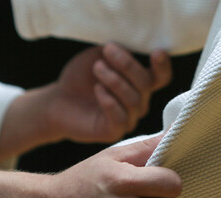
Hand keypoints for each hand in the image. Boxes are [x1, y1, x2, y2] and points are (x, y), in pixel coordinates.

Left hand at [0, 44, 171, 161]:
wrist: (58, 100)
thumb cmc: (81, 77)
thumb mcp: (98, 56)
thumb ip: (116, 51)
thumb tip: (131, 43)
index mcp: (139, 82)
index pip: (161, 77)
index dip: (162, 66)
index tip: (156, 52)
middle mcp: (139, 101)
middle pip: (145, 84)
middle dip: (127, 65)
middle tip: (107, 50)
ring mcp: (129, 118)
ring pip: (133, 100)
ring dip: (115, 80)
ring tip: (97, 68)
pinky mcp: (114, 131)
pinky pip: (120, 118)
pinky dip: (109, 101)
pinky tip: (97, 89)